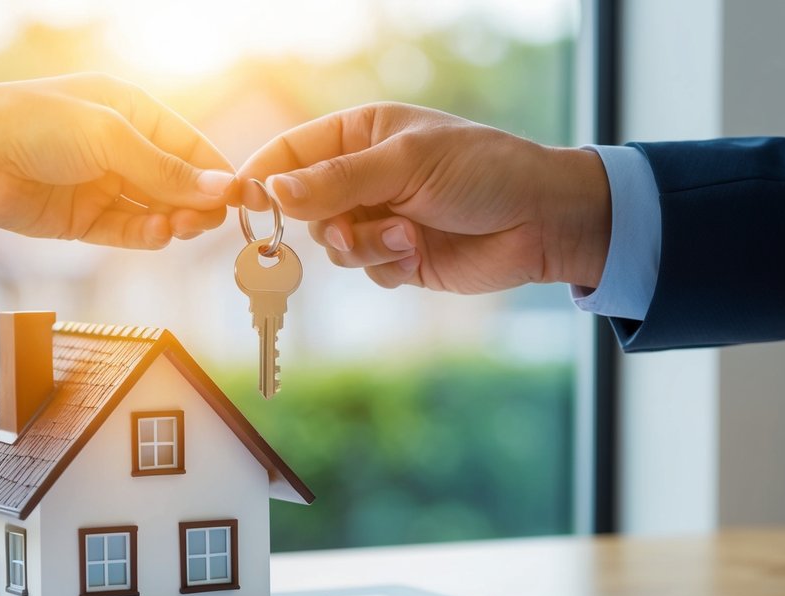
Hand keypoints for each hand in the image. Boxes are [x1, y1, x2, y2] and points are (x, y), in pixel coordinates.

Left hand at [0, 73, 233, 247]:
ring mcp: (102, 186)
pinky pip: (127, 232)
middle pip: (177, 183)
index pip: (189, 145)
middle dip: (198, 202)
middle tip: (211, 221)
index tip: (242, 197)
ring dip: (174, 221)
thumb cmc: (35, 123)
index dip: (216, 171)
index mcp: (132, 112)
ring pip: (155, 211)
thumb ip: (165, 169)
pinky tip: (159, 234)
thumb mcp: (110, 137)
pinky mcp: (83, 220)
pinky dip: (146, 236)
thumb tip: (221, 188)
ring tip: (181, 227)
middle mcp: (121, 149)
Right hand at [236, 103, 610, 291]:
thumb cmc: (483, 170)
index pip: (291, 153)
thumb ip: (337, 180)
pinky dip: (387, 266)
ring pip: (333, 247)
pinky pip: (365, 270)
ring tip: (406, 236)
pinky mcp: (397, 257)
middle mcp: (361, 176)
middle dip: (325, 223)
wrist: (541, 221)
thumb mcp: (406, 164)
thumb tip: (273, 190)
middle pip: (302, 208)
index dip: (263, 176)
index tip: (243, 202)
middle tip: (349, 229)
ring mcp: (378, 218)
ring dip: (364, 248)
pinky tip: (419, 252)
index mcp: (359, 134)